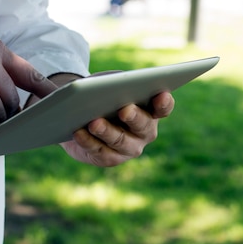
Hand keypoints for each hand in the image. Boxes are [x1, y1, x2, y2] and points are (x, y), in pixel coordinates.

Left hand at [60, 91, 174, 166]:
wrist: (82, 117)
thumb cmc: (102, 96)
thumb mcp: (109, 85)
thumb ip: (113, 85)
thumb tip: (103, 88)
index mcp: (151, 110)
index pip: (163, 108)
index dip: (164, 102)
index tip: (161, 93)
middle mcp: (145, 132)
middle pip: (143, 125)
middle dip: (133, 117)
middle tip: (125, 110)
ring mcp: (130, 148)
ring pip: (120, 141)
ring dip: (107, 131)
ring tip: (94, 123)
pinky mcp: (111, 158)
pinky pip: (99, 151)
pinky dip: (88, 141)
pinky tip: (78, 133)